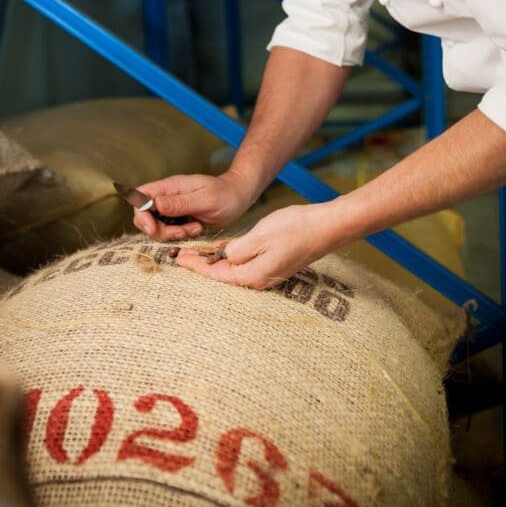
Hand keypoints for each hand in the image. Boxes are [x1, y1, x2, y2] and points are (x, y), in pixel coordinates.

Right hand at [134, 170, 251, 241]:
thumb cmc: (225, 194)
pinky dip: (180, 235)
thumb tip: (155, 203)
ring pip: (156, 226)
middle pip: (145, 216)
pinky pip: (168, 231)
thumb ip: (180, 203)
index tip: (153, 228)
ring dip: (172, 234)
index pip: (141, 195)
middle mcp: (167, 196)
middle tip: (182, 232)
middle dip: (159, 230)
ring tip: (195, 228)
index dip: (141, 213)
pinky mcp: (178, 218)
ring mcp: (171, 208)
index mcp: (170, 186)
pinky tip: (197, 229)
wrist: (238, 197)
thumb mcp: (206, 199)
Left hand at [175, 202, 338, 288]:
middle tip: (180, 255)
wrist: (327, 227)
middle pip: (223, 275)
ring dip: (215, 260)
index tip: (178, 258)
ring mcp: (268, 272)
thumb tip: (223, 256)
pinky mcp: (274, 264)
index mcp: (253, 276)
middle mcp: (259, 279)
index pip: (216, 274)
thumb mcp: (259, 235)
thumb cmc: (295, 229)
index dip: (196, 265)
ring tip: (195, 253)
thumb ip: (236, 249)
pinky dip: (230, 256)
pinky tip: (222, 249)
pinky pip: (246, 263)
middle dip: (202, 265)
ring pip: (234, 269)